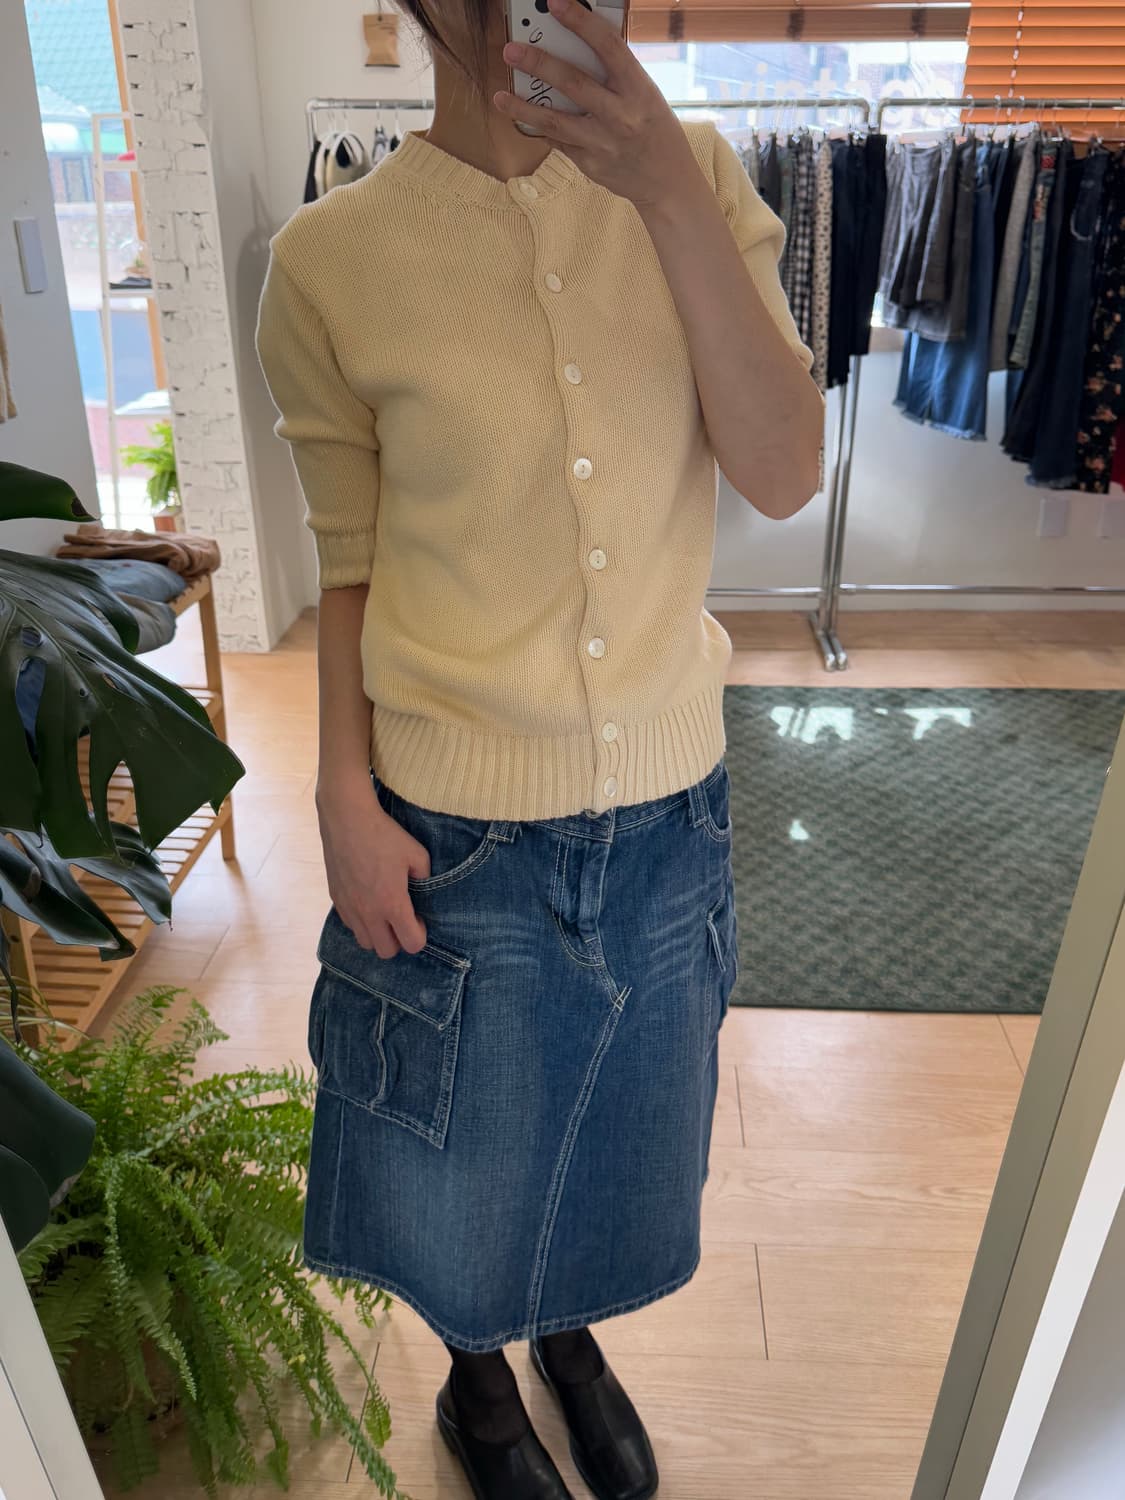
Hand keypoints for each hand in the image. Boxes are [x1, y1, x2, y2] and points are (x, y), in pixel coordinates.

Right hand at [316, 781, 430, 958]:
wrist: (347, 819)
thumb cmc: (384, 835)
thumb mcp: (417, 853)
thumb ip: (425, 876)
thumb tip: (424, 887)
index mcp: (392, 903)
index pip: (411, 944)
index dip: (419, 935)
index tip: (419, 919)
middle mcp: (369, 912)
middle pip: (386, 951)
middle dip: (399, 941)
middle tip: (403, 919)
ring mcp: (349, 908)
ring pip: (365, 942)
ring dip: (378, 935)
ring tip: (384, 914)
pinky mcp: (336, 899)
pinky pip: (350, 925)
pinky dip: (362, 922)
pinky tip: (368, 902)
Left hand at [495, 0, 697, 209]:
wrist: (667, 182)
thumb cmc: (655, 129)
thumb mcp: (646, 95)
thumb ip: (615, 75)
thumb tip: (575, 46)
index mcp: (638, 90)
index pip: (607, 47)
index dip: (580, 22)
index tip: (556, 3)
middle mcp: (621, 116)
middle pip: (573, 83)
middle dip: (538, 64)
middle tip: (511, 51)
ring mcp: (603, 143)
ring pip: (554, 122)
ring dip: (523, 108)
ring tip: (500, 97)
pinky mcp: (590, 164)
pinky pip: (558, 141)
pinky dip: (540, 128)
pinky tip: (523, 118)